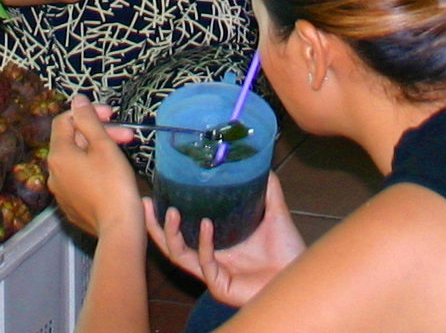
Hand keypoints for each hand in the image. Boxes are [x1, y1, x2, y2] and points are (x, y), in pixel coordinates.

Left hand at [46, 98, 144, 238]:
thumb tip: (77, 100)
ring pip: (78, 161)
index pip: (64, 121)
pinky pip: (80, 180)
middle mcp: (53, 173)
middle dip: (99, 133)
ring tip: (124, 152)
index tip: (111, 115)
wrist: (119, 231)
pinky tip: (113, 173)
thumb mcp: (103, 145)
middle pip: (73, 141)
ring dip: (99, 151)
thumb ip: (88, 119)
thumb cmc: (113, 185)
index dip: (88, 113)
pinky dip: (94, 171)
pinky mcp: (72, 207)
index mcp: (58, 155)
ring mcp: (61, 193)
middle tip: (127, 135)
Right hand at [148, 175, 305, 305]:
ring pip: (180, 257)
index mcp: (217, 243)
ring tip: (171, 212)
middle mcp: (211, 258)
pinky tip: (206, 226)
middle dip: (156, 225)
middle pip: (173, 244)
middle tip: (146, 203)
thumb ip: (266, 187)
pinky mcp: (221, 287)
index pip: (184, 229)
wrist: (300, 276)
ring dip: (172, 235)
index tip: (155, 190)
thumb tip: (258, 159)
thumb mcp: (274, 212)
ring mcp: (214, 274)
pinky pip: (205, 265)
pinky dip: (203, 245)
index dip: (167, 213)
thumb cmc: (287, 251)